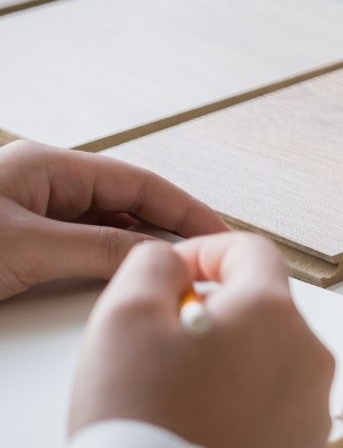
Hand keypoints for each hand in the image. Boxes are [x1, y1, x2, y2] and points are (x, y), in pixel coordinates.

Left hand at [0, 140, 226, 300]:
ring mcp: (29, 216)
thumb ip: (96, 249)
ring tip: (167, 274)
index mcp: (46, 167)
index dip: (184, 209)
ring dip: (134, 251)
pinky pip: (78, 251)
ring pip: (103, 231)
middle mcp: (42, 186)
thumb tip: (153, 256)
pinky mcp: (18, 247)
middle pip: (125, 205)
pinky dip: (106, 265)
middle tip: (199, 261)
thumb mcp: (26, 246)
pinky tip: (122, 281)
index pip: (138, 183)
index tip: (217, 234)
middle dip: (164, 229)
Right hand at [69, 233, 334, 447]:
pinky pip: (272, 411)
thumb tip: (176, 264)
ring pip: (269, 362)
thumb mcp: (123, 317)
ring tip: (174, 398)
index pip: (252, 252)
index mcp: (273, 312)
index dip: (205, 253)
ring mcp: (313, 407)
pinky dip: (240, 409)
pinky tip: (198, 432)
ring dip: (228, 364)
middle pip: (263, 311)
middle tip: (158, 348)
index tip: (171, 277)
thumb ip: (154, 267)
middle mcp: (310, 354)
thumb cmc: (143, 418)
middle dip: (214, 317)